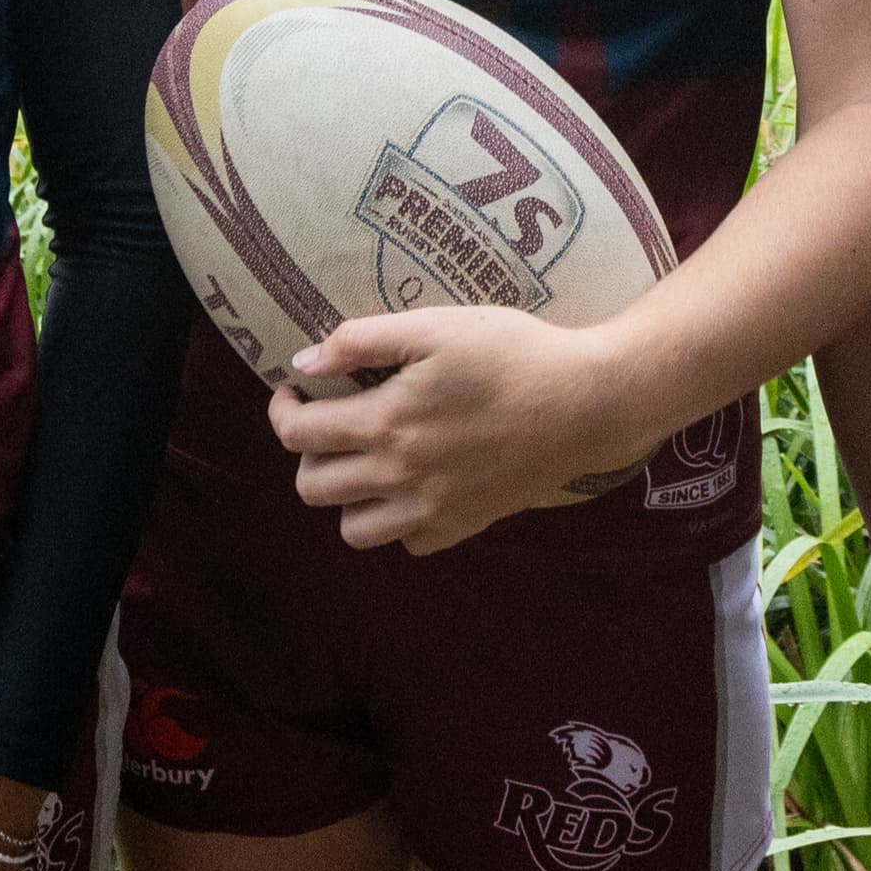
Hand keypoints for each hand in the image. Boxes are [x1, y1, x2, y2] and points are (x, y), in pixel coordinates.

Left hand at [272, 307, 656, 553]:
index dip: (283, 409)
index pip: (297, 435)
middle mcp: (400, 477)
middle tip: (330, 423)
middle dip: (307, 453)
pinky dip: (400, 521)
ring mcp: (433, 509)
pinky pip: (409, 543)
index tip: (297, 390)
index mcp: (386, 424)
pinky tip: (415, 484)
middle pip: (313, 488)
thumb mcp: (437, 327)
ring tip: (367, 461)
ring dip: (347, 497)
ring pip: (354, 530)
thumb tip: (304, 362)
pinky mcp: (465, 525)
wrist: (587, 402)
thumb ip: (361, 340)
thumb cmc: (514, 353)